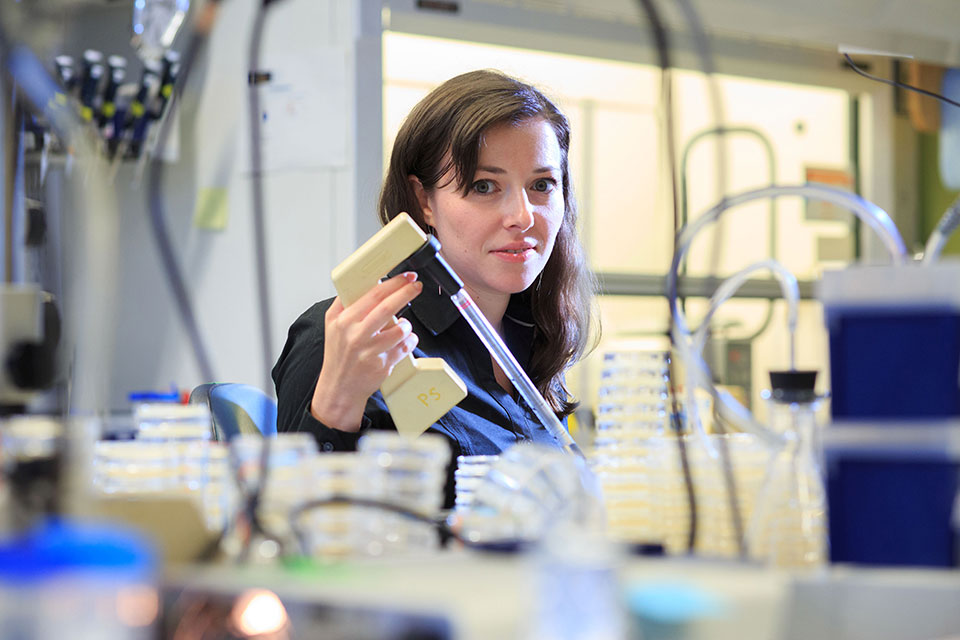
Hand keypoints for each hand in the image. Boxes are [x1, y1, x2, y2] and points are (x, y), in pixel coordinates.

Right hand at [310, 272, 422, 430]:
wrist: (339, 387)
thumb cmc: (339, 354)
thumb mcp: (332, 324)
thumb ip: (344, 302)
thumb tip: (360, 281)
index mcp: (344, 321)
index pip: (372, 295)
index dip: (393, 283)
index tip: (405, 276)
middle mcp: (356, 335)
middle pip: (387, 308)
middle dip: (406, 293)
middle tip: (416, 286)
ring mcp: (370, 352)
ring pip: (400, 330)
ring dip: (406, 324)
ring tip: (403, 325)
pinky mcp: (383, 365)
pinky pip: (405, 347)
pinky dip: (410, 340)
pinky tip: (405, 339)